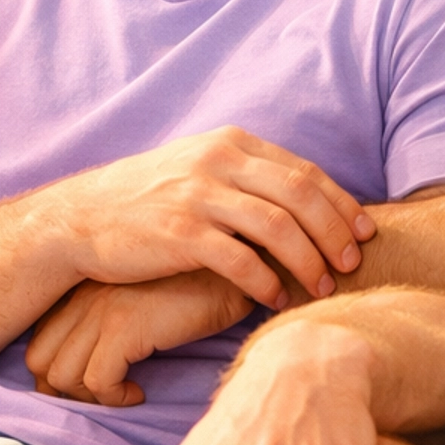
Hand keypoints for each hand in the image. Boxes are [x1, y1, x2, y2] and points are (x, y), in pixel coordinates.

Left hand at [25, 271, 253, 405]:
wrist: (238, 265)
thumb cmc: (199, 285)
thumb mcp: (146, 296)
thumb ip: (117, 316)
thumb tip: (96, 358)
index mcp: (84, 287)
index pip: (41, 338)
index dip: (56, 371)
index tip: (89, 386)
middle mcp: (84, 297)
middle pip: (40, 359)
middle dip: (64, 390)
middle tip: (103, 397)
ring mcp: (101, 311)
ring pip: (63, 376)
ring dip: (91, 398)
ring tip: (124, 394)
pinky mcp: (125, 328)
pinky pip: (99, 382)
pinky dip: (116, 398)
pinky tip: (139, 393)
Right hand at [49, 130, 373, 309]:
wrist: (78, 218)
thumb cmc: (147, 199)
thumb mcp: (199, 167)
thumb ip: (247, 175)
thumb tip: (304, 199)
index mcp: (231, 143)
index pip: (304, 172)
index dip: (341, 204)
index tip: (365, 232)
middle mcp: (219, 162)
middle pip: (301, 196)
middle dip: (335, 232)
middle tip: (353, 263)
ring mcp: (198, 196)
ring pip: (278, 228)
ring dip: (309, 262)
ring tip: (323, 287)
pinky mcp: (180, 233)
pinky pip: (240, 261)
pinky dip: (266, 282)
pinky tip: (275, 300)